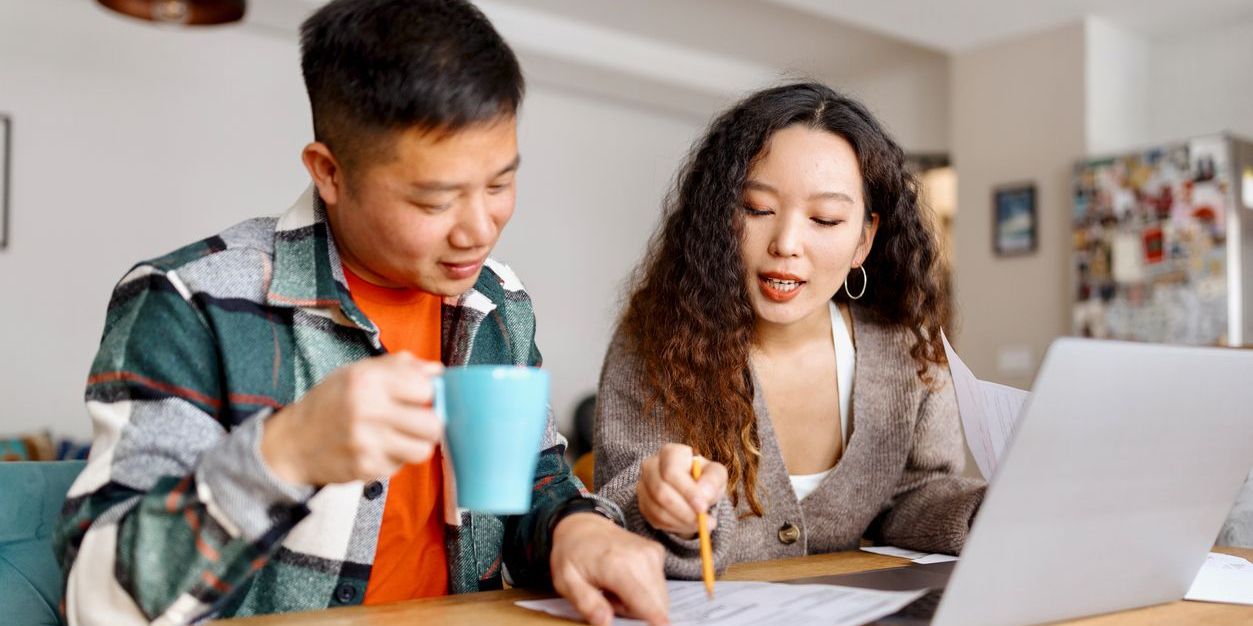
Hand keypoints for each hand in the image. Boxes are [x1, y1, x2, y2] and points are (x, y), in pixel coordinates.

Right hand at [260, 352, 443, 485]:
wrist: (294, 441)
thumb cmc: (332, 402)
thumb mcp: (359, 372)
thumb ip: (400, 367)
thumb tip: (438, 372)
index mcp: (367, 379)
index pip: (426, 389)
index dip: (427, 393)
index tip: (418, 396)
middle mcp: (367, 410)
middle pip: (432, 425)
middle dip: (429, 423)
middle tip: (417, 420)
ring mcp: (366, 442)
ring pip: (422, 450)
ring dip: (416, 444)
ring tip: (399, 436)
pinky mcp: (365, 468)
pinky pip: (401, 466)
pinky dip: (395, 459)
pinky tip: (378, 449)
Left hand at [550, 513, 668, 625]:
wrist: (582, 526)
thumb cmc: (572, 555)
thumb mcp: (566, 581)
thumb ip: (586, 603)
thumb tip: (605, 623)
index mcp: (618, 565)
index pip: (647, 602)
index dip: (656, 621)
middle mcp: (642, 557)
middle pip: (656, 605)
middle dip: (636, 612)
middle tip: (610, 599)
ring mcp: (652, 553)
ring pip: (659, 598)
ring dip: (640, 602)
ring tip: (615, 589)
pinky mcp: (657, 552)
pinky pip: (658, 586)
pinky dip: (644, 590)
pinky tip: (625, 580)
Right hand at [638, 443, 727, 536]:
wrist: (693, 490)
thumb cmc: (704, 478)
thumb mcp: (716, 474)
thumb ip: (713, 480)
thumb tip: (703, 496)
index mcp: (670, 453)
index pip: (671, 471)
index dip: (687, 491)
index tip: (702, 507)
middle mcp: (651, 465)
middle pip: (660, 491)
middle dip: (684, 511)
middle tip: (702, 521)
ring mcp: (643, 485)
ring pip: (658, 509)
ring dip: (681, 521)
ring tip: (700, 523)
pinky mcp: (642, 503)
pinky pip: (655, 520)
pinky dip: (674, 526)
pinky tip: (688, 523)